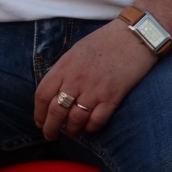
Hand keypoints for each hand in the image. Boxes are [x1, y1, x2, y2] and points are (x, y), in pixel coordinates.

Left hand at [34, 19, 155, 141]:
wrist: (133, 36)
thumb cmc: (105, 41)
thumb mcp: (78, 50)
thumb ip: (66, 70)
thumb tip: (57, 91)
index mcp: (65, 65)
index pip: (43, 94)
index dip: (38, 113)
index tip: (39, 122)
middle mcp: (76, 79)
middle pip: (56, 111)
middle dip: (50, 128)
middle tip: (51, 135)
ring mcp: (94, 90)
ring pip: (75, 120)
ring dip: (71, 130)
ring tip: (72, 133)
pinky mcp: (111, 98)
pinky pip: (96, 121)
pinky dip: (90, 128)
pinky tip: (89, 127)